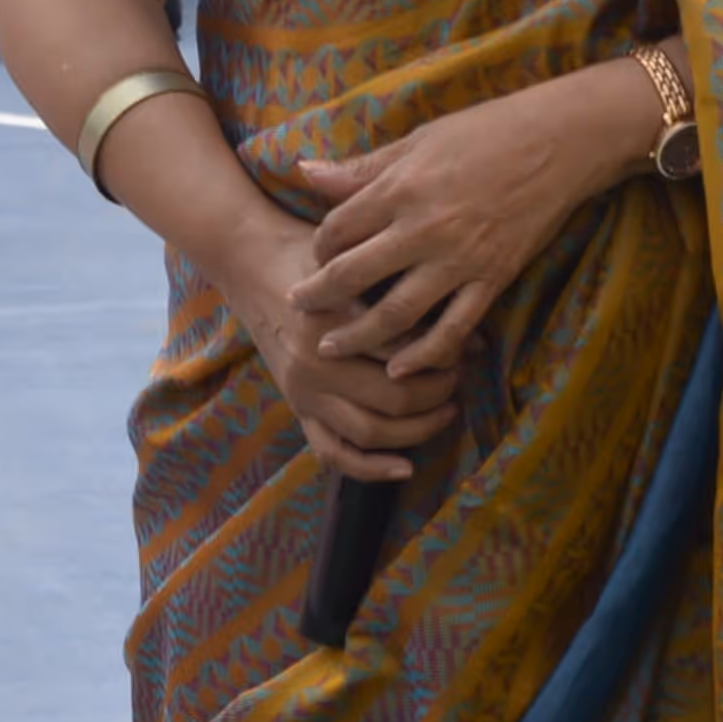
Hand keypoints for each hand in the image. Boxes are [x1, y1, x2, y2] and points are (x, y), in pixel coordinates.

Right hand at [217, 206, 463, 480]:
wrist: (247, 260)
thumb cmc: (308, 253)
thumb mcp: (354, 261)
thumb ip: (404, 294)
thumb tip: (475, 337)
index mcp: (330, 321)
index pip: (403, 350)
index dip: (444, 352)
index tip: (466, 345)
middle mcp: (314, 363)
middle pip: (393, 397)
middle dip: (437, 392)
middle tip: (459, 377)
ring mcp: (302, 391)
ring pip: (370, 431)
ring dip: (417, 429)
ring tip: (445, 409)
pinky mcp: (296, 408)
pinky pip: (332, 453)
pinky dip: (369, 468)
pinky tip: (404, 467)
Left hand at [287, 85, 624, 380]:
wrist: (560, 142)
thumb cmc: (487, 131)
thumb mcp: (419, 140)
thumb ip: (363, 167)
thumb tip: (305, 172)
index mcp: (401, 187)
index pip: (337, 228)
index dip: (318, 246)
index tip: (315, 256)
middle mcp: (423, 228)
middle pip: (354, 275)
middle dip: (319, 297)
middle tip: (297, 310)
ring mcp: (460, 259)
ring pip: (396, 312)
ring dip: (358, 335)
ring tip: (331, 347)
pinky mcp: (492, 279)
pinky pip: (453, 328)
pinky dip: (424, 354)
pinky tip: (401, 368)